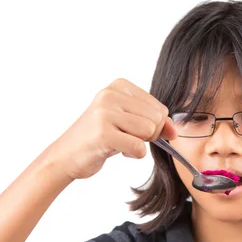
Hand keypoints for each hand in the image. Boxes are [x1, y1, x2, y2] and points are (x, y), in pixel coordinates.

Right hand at [45, 78, 175, 180]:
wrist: (66, 155)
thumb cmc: (99, 138)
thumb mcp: (128, 124)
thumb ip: (154, 123)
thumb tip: (175, 131)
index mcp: (119, 86)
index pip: (160, 108)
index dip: (154, 127)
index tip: (132, 130)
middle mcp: (111, 94)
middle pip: (157, 119)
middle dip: (148, 136)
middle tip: (125, 139)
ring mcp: (106, 112)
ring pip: (149, 132)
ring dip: (138, 145)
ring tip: (119, 142)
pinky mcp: (103, 133)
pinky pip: (138, 148)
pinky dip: (132, 155)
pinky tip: (114, 150)